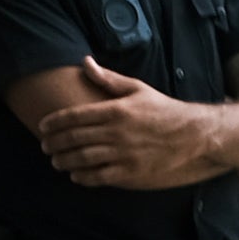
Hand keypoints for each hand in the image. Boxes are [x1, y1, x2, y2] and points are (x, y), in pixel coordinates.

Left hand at [26, 68, 223, 192]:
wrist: (195, 137)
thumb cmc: (165, 112)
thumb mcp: (138, 89)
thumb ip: (108, 79)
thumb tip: (85, 63)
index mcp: (116, 110)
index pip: (74, 116)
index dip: (54, 122)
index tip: (43, 126)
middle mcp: (117, 133)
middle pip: (74, 138)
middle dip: (54, 143)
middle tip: (45, 146)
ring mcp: (123, 154)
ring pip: (83, 159)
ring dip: (64, 161)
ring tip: (56, 161)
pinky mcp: (131, 173)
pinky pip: (99, 177)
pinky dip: (83, 177)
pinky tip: (76, 175)